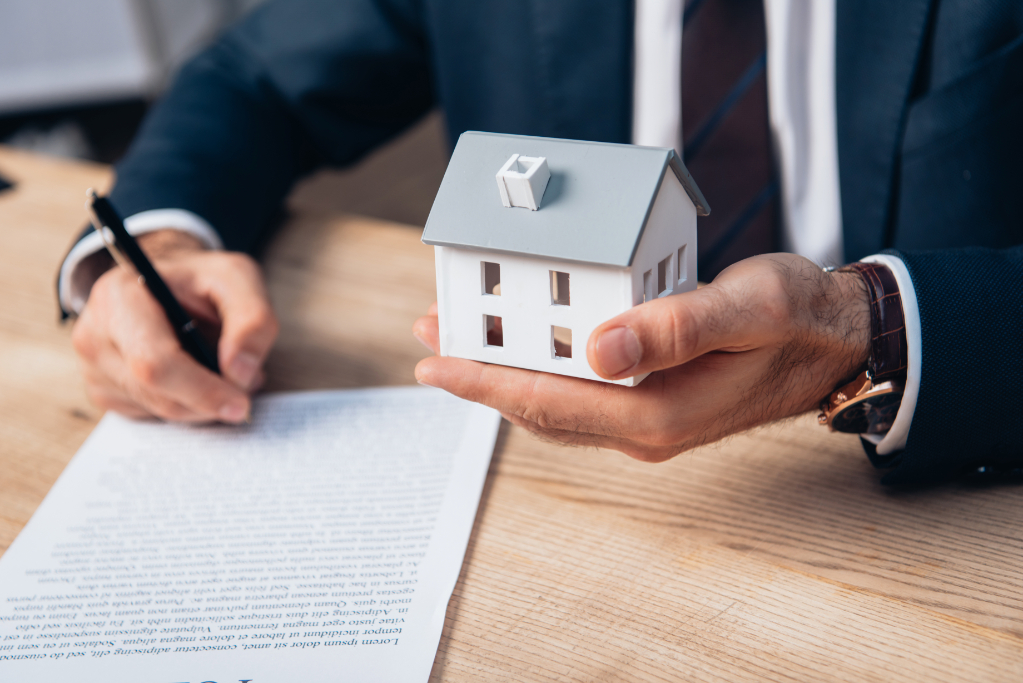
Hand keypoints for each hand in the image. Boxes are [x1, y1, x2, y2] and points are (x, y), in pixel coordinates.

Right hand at [72, 230, 278, 422]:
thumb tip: (241, 373)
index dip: (201, 390)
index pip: (154, 362)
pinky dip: (185, 406)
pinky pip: (152, 416)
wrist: (165, 284)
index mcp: (119, 297)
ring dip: (202, 405)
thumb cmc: (200, 279)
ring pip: (158, 410)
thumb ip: (252, 319)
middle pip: (156, 393)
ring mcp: (92, 367)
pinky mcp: (103, 391)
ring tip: (224, 373)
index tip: (240, 404)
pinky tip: (196, 379)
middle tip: (243, 388)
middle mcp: (94, 335)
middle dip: (208, 401)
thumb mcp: (237, 278)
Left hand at [413, 254, 869, 460]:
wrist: (835, 341)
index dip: (485, 381)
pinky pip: (579, 396)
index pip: (549, 400)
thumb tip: (597, 347)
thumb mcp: (744, 310)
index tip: (433, 363)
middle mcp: (643, 429)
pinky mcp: (651, 405)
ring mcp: (646, 422)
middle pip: (539, 407)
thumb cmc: (795, 319)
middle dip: (480, 374)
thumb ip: (674, 328)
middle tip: (431, 334)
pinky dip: (541, 370)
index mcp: (658, 414)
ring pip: (555, 404)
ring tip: (461, 335)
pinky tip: (526, 345)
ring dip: (506, 372)